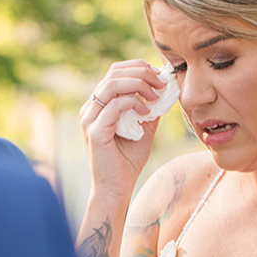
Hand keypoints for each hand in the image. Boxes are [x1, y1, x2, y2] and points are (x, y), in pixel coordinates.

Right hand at [80, 60, 168, 202]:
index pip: (116, 72)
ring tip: (156, 95)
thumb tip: (166, 89)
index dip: (139, 68)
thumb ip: (151, 108)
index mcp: (99, 105)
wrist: (117, 188)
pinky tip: (148, 112)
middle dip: (142, 72)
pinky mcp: (95, 131)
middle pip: (113, 73)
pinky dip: (134, 103)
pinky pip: (114, 106)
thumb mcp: (145, 128)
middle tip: (161, 83)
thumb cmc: (128, 161)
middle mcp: (90, 108)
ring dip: (139, 84)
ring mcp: (90, 119)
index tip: (160, 77)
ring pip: (112, 84)